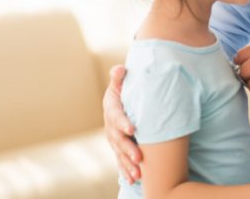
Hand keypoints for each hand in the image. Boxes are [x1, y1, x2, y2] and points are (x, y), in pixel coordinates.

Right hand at [103, 65, 141, 183]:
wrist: (124, 98)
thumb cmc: (126, 88)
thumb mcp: (122, 81)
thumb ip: (120, 77)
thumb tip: (119, 69)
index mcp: (112, 107)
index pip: (116, 115)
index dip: (123, 122)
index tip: (132, 129)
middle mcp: (110, 125)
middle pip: (118, 139)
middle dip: (128, 149)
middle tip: (139, 157)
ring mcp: (114, 138)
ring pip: (119, 153)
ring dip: (128, 164)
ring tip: (138, 174)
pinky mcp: (119, 147)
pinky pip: (121, 160)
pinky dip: (126, 170)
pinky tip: (133, 180)